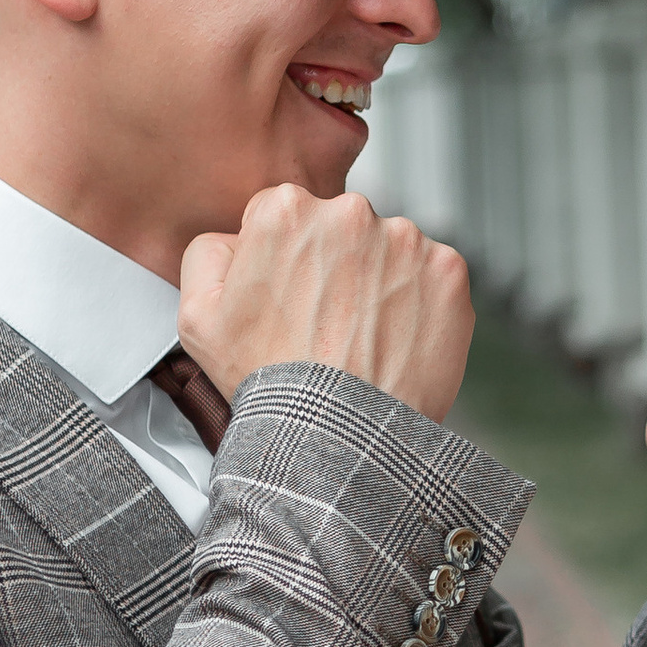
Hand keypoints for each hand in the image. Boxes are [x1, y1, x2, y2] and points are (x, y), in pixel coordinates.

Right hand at [179, 187, 473, 423]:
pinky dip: (418, 303)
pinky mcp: (448, 272)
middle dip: (334, 263)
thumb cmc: (270, 382)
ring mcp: (406, 240)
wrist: (339, 436)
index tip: (289, 294)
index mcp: (287, 211)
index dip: (282, 257)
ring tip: (359, 336)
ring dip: (378, 281)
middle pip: (339, 226)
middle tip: (323, 321)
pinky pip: (430, 276)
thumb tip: (236, 237)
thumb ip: (208, 253)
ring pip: (388, 249)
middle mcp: (350, 212)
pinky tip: (393, 339)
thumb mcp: (198, 317)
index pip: (284, 213)